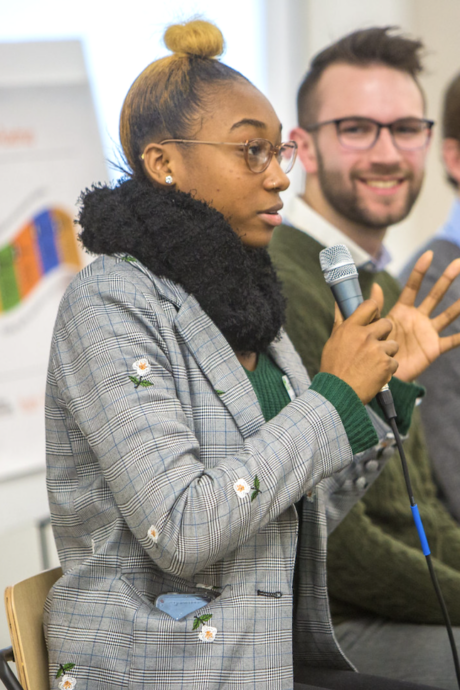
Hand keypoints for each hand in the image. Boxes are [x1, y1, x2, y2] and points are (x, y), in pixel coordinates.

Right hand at [320, 297, 398, 403]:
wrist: (337, 394)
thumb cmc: (333, 368)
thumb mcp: (333, 341)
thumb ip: (341, 321)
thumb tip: (339, 302)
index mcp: (350, 328)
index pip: (370, 305)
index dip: (375, 310)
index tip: (374, 316)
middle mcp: (365, 336)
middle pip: (387, 324)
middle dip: (384, 334)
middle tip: (375, 345)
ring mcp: (377, 350)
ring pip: (393, 345)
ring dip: (387, 354)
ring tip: (373, 364)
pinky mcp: (386, 365)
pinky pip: (394, 363)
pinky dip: (387, 370)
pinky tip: (375, 375)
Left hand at [386, 251, 459, 381]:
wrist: (381, 374)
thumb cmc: (375, 349)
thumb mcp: (373, 325)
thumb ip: (375, 307)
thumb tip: (375, 285)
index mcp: (402, 311)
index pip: (413, 287)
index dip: (419, 271)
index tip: (428, 255)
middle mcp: (418, 318)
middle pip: (435, 295)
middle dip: (446, 279)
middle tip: (458, 263)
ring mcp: (428, 332)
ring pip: (448, 314)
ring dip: (459, 304)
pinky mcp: (434, 348)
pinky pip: (453, 340)